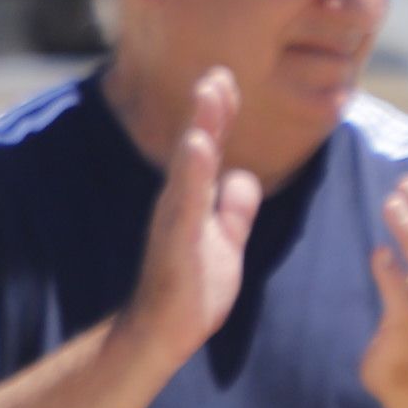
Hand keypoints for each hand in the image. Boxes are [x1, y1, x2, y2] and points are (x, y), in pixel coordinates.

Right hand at [111, 65, 262, 365]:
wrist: (163, 334)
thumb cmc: (190, 290)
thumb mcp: (225, 241)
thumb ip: (234, 209)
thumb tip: (244, 177)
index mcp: (193, 201)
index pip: (209, 149)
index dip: (218, 115)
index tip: (225, 79)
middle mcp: (180, 203)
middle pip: (198, 147)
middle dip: (209, 110)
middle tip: (218, 73)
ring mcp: (175, 221)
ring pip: (191, 167)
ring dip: (200, 128)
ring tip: (209, 93)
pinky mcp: (177, 243)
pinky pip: (187, 203)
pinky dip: (193, 172)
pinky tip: (197, 145)